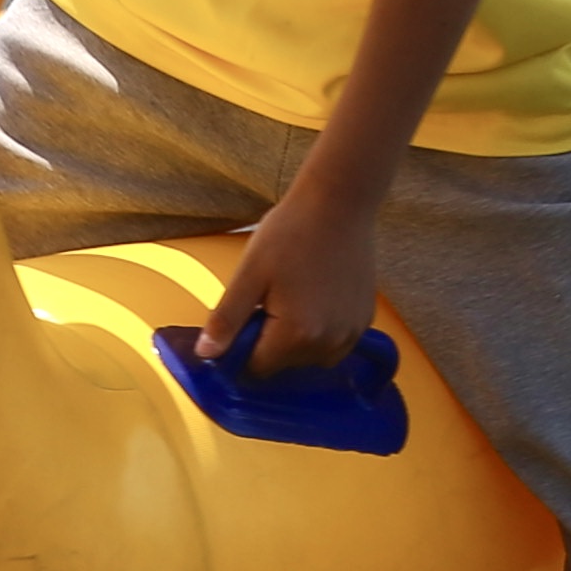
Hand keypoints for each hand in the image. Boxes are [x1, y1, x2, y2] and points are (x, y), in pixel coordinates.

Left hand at [207, 173, 383, 375]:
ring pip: (310, 357)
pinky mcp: (365, 320)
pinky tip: (315, 296)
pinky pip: (334, 342)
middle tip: (267, 300)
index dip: (241, 349)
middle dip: (269, 342)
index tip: (242, 320)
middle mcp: (329, 343)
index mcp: (296, 333)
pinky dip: (321, 330)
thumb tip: (206, 355)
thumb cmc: (290, 231)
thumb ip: (227, 319)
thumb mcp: (249, 273)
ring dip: (296, 340)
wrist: (339, 202)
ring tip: (292, 296)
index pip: (257, 368)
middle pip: (284, 364)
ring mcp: (351, 333)